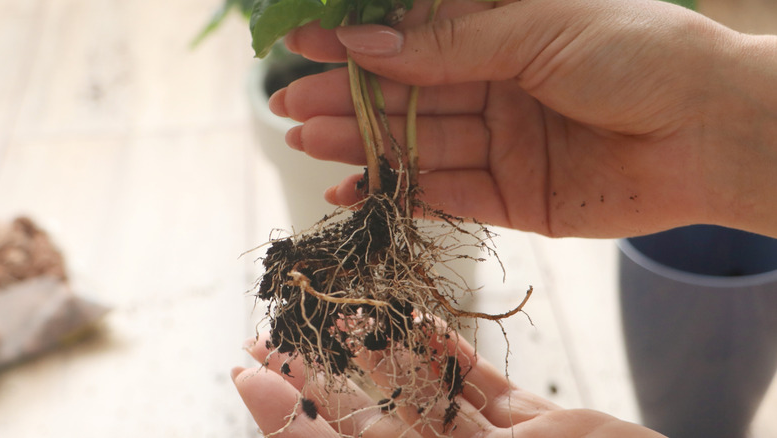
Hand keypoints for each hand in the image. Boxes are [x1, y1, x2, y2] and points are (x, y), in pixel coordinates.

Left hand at [232, 330, 664, 436]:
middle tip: (290, 320)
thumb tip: (247, 388)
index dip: (285, 399)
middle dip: (329, 366)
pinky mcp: (544, 429)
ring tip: (351, 310)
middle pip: (373, 413)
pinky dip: (458, 354)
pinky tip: (427, 322)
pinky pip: (489, 388)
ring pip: (431, 393)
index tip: (249, 355)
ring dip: (391, 350)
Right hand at [269, 0, 776, 237]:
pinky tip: (353, 188)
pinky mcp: (512, 196)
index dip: (355, 41)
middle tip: (284, 104)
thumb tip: (366, 45)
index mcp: (503, 32)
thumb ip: (448, 47)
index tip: (300, 44)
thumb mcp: (535, 31)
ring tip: (302, 140)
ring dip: (359, 142)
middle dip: (344, 97)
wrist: (709, 133)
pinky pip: (442, 193)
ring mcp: (501, 143)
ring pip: (415, 143)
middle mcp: (496, 86)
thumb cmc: (637, 54)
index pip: (412, 38)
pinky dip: (398, 191)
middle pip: (404, 94)